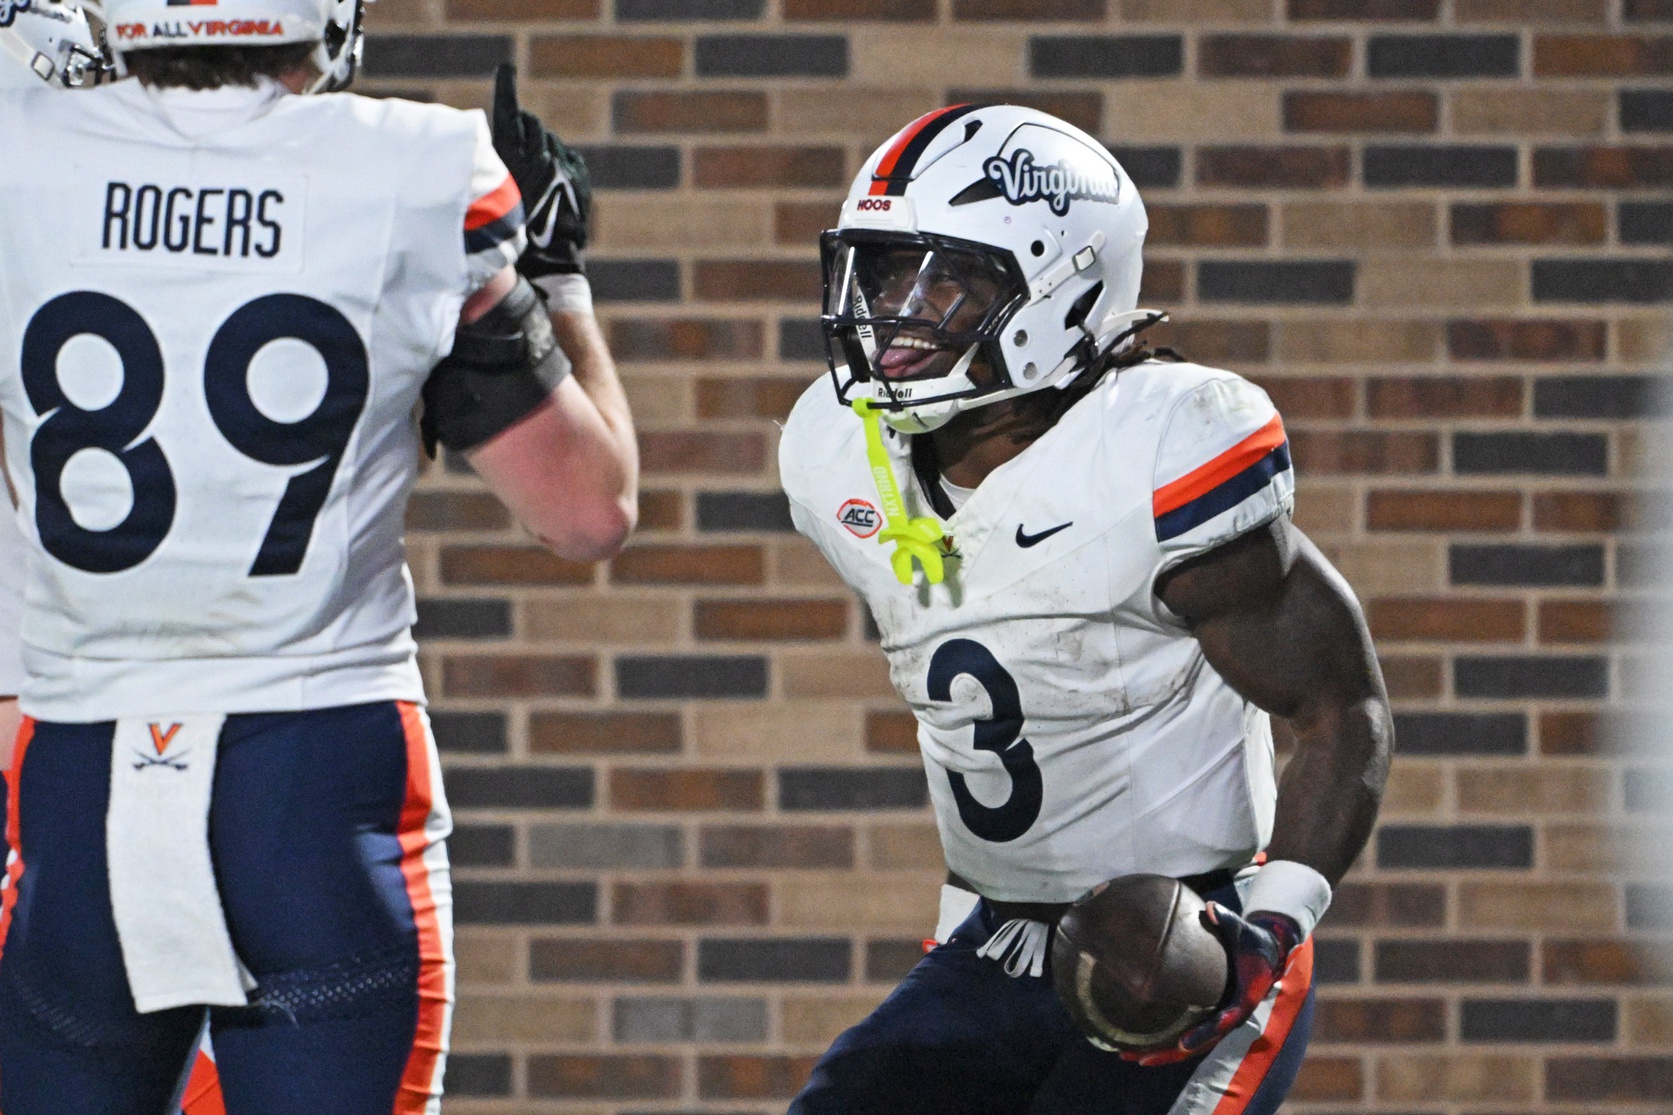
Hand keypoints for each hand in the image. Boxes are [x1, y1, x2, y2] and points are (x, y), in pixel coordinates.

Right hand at [492, 63, 591, 278]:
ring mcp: (560, 162)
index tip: (506, 68)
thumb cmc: (513, 235)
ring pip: (548, 140)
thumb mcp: (496, 196)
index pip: (508, 114)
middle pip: (530, 125)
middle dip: (524, 131)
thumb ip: (502, 164)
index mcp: (510, 158)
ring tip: (535, 174)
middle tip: (518, 151)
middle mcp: (536, 154)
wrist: (547, 261)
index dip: (506, 88)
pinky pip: (568, 156)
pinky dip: (560, 162)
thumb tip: (515, 141)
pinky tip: (553, 180)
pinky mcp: (578, 172)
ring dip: (541, 149)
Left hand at [1123, 904, 1299, 1066]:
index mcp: (1241, 1000)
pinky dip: (1163, 1037)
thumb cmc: (1254, 941)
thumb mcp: (1246, 931)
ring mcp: (1217, 1018)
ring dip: (1159, 1051)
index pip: (1222, 1023)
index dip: (1203, 1035)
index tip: (1183, 1045)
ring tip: (1126, 1054)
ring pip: (1188, 1043)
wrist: (1267, 953)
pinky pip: (1184, 1029)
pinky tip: (1136, 1039)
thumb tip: (1211, 908)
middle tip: (1140, 1059)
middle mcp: (1229, 1016)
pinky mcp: (1208, 1014)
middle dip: (1169, 1053)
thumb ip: (1230, 921)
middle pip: (1198, 1043)